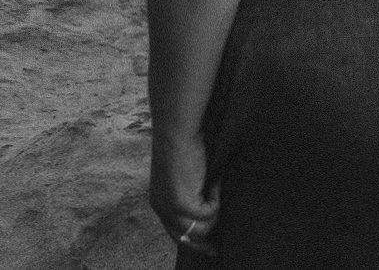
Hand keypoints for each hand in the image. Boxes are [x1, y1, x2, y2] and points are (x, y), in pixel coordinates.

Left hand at [150, 132, 218, 257]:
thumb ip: (192, 193)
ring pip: (201, 229)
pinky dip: (216, 198)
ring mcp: (170, 208)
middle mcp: (161, 209)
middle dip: (204, 244)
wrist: (178, 128)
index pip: (175, 233)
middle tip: (219, 248)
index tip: (210, 247)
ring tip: (216, 189)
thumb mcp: (186, 175)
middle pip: (187, 239)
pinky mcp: (181, 204)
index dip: (193, 242)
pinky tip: (214, 181)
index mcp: (159, 202)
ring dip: (214, 213)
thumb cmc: (186, 144)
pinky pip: (209, 214)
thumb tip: (209, 212)